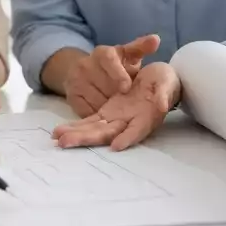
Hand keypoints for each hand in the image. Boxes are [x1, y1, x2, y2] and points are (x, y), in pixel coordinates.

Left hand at [52, 62, 180, 151]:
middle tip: (66, 143)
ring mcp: (116, 118)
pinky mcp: (107, 112)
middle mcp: (129, 122)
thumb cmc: (165, 82)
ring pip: (95, 129)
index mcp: (146, 118)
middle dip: (88, 139)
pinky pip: (90, 121)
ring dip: (77, 135)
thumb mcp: (167, 83)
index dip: (127, 138)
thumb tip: (161, 104)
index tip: (115, 146)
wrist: (158, 79)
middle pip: (108, 134)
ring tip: (58, 140)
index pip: (136, 130)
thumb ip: (163, 93)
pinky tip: (61, 132)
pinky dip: (77, 127)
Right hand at [62, 34, 160, 116]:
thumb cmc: (116, 65)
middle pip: (104, 85)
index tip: (127, 87)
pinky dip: (98, 115)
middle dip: (118, 97)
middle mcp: (86, 64)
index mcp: (102, 53)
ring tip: (118, 111)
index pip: (109, 60)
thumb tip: (156, 39)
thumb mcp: (128, 55)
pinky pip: (87, 111)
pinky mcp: (71, 95)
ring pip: (96, 100)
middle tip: (128, 105)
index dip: (118, 74)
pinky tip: (106, 115)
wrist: (85, 70)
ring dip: (109, 109)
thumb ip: (141, 48)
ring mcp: (76, 80)